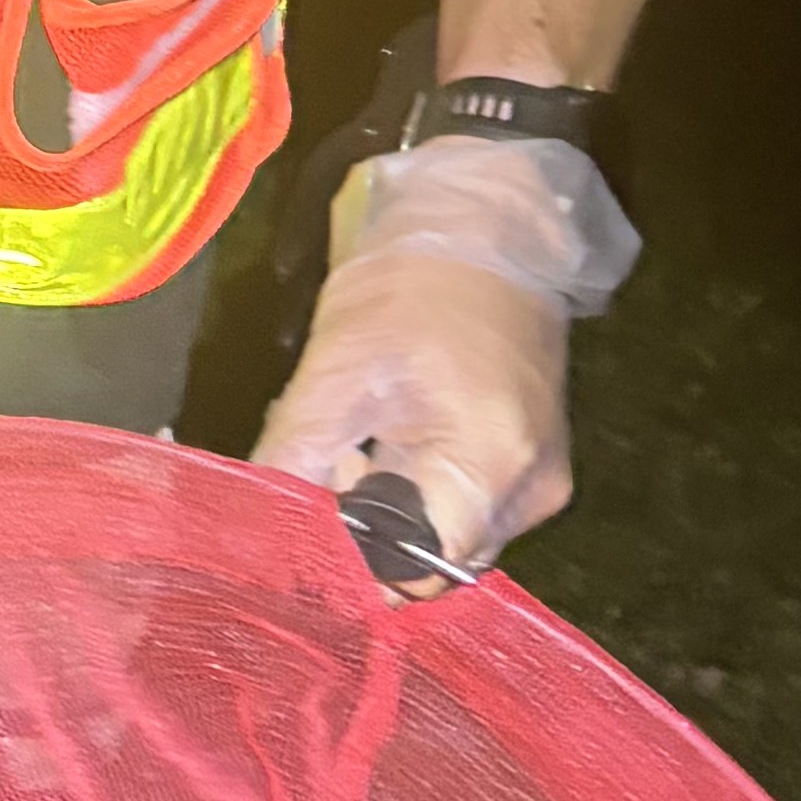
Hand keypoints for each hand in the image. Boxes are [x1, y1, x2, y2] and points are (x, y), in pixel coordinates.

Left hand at [255, 234, 572, 579]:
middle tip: (335, 457)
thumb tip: (259, 524)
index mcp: (486, 471)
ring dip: (396, 506)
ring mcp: (541, 482)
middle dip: (369, 527)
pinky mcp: (539, 465)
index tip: (310, 519)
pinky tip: (401, 432)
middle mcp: (529, 495)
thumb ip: (296, 458)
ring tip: (366, 435)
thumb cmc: (407, 288)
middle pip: (432, 561)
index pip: (412, 573)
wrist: (482, 226)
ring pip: (449, 536)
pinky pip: (472, 507)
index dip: (352, 560)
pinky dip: (427, 487)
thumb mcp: (333, 372)